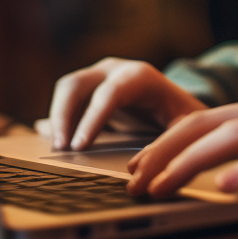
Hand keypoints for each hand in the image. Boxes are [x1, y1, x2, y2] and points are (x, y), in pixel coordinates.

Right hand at [46, 57, 206, 150]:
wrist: (174, 98)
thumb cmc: (181, 115)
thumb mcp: (185, 127)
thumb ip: (168, 144)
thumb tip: (139, 168)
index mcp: (139, 77)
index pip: (109, 94)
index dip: (92, 119)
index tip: (79, 146)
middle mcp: (114, 70)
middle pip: (77, 84)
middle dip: (63, 116)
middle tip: (60, 149)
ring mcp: (98, 75)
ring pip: (66, 89)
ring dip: (57, 117)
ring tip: (57, 148)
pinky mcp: (88, 86)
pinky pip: (64, 98)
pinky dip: (57, 118)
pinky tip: (52, 138)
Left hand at [125, 89, 237, 205]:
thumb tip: (221, 173)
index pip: (205, 119)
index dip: (164, 143)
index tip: (133, 171)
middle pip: (209, 123)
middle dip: (163, 153)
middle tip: (130, 182)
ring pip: (237, 136)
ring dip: (191, 162)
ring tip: (160, 185)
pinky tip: (227, 186)